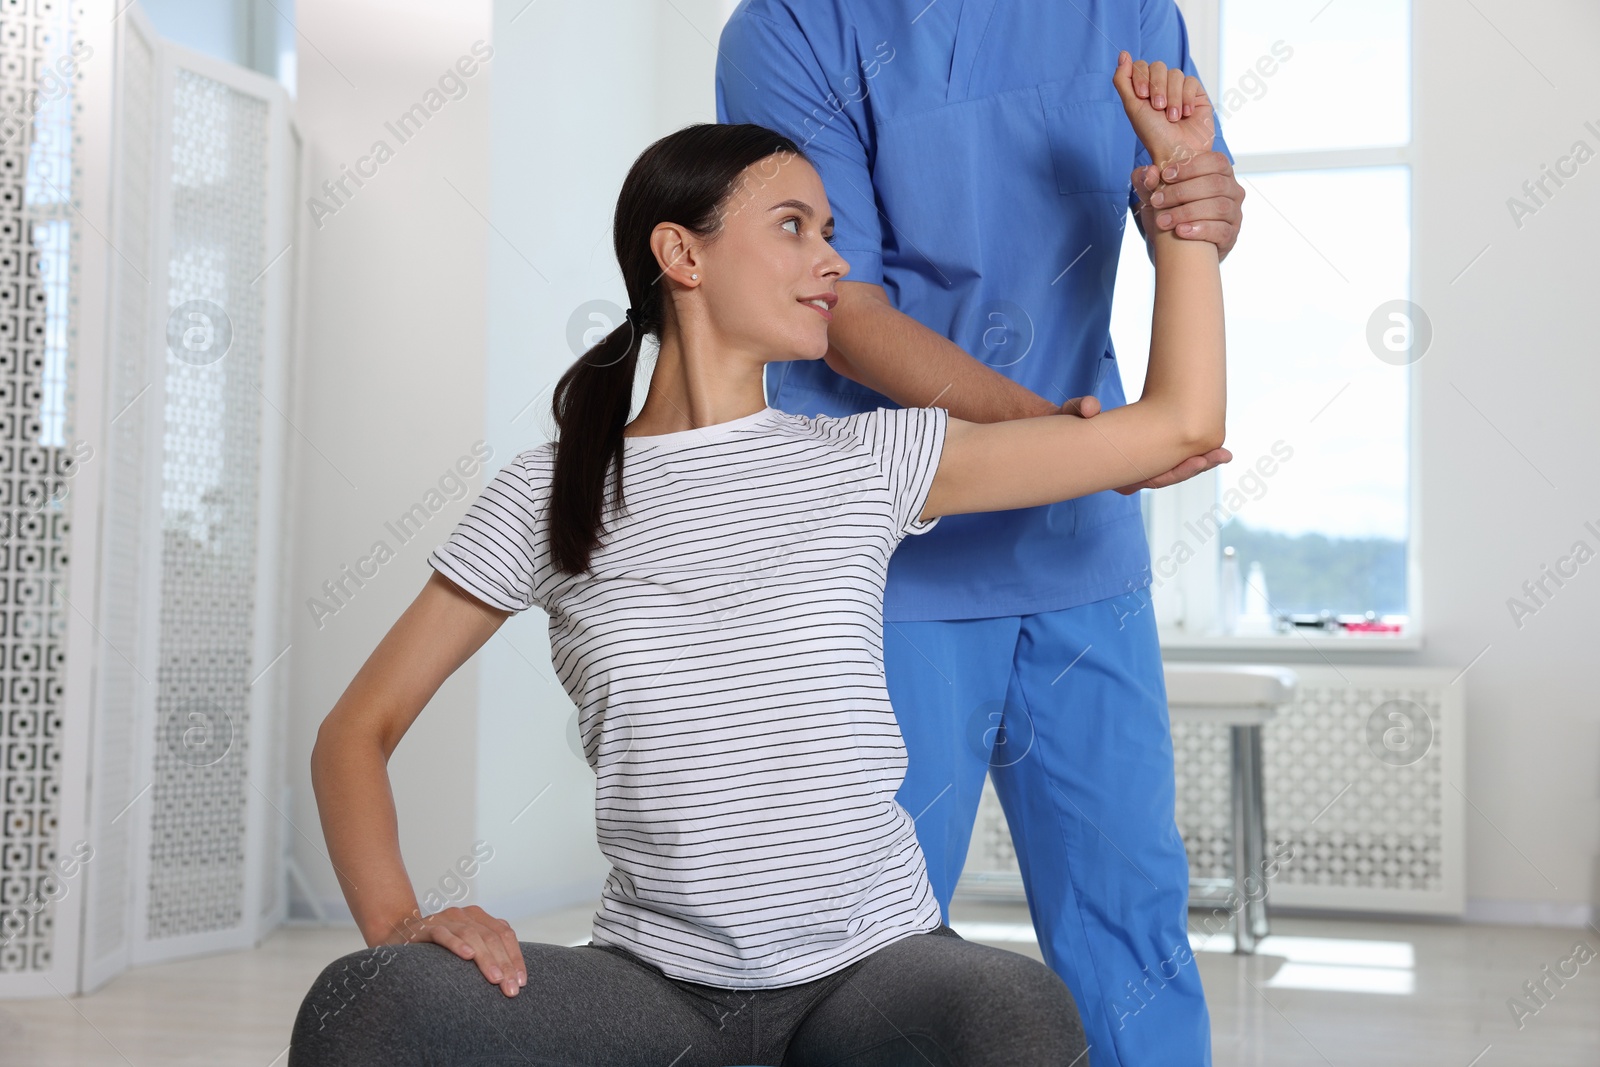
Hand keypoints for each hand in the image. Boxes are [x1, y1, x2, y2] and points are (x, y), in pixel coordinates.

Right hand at [397, 904, 526, 996]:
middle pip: (491, 936)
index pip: (504, 934)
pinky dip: (457, 943)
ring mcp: (445, 918)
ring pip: (472, 935)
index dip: (515, 957)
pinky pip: (443, 933)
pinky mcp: (425, 927)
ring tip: (496, 978)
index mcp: (479, 918)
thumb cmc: (436, 949)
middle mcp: (465, 914)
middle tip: (511, 989)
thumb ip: (485, 954)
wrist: (397, 937)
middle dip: (505, 964)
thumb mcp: (465, 949)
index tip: (521, 982)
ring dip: (486, 958)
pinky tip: (467, 956)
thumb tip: (513, 979)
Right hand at [1057, 394, 1231, 493]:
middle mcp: (1128, 478)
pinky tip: (1207, 447)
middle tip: (1223, 456)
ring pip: (1171, 471)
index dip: (1178, 472)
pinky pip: (1168, 461)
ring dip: (1198, 463)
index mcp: (1116, 476)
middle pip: (1169, 478)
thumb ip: (1077, 409)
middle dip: (1197, 467)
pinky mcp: (1141, 459)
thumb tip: (1090, 408)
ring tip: (1223, 454)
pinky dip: (1187, 455)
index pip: (1154, 480)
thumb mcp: (1068, 415)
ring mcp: (1136, 469)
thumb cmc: (1065, 424)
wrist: (1059, 433)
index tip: (1199, 460)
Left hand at [1112, 52, 1214, 177]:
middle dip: (1157, 87)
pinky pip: (1191, 81)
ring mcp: (1179, 89)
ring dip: (1172, 97)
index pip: (1141, 65)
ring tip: (1173, 117)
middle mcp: (1161, 87)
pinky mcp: (1196, 94)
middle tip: (1158, 108)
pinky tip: (1186, 114)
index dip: (1142, 76)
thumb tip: (1123, 53)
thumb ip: (1123, 80)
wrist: (1178, 151)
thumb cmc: (1153, 134)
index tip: (1142, 97)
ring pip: (1176, 73)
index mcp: (1144, 90)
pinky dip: (1186, 98)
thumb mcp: (1132, 107)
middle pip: (1158, 66)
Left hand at [1131, 152, 1244, 259]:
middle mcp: (1232, 190)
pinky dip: (1200, 230)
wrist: (1175, 247)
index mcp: (1220, 173)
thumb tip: (1150, 173)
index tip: (1165, 176)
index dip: (1191, 166)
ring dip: (1187, 212)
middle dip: (1182, 192)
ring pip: (1219, 207)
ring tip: (1164, 221)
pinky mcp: (1231, 235)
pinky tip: (1181, 231)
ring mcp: (1234, 214)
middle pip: (1215, 184)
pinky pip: (1222, 230)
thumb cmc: (1169, 211)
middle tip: (1157, 201)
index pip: (1215, 161)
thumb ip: (1146, 180)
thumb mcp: (1153, 194)